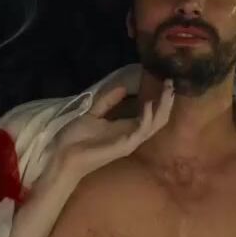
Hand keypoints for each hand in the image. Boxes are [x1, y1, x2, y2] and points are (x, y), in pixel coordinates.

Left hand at [51, 80, 174, 180]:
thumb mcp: (93, 114)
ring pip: (155, 124)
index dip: (160, 99)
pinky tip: (148, 104)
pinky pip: (141, 131)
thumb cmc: (76, 139)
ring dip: (162, 106)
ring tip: (167, 89)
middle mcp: (133, 135)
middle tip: (171, 82)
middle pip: (158, 119)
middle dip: (167, 101)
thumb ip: (108, 101)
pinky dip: (146, 117)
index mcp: (127, 128)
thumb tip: (123, 87)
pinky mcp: (125, 145)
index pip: (151, 113)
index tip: (165, 81)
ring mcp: (130, 141)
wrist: (63, 155)